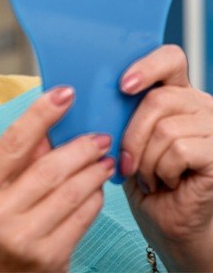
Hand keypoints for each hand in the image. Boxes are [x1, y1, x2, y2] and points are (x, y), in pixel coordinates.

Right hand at [0, 87, 113, 271]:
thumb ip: (10, 165)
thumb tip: (47, 131)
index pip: (12, 143)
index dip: (40, 114)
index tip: (64, 93)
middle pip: (49, 168)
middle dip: (80, 147)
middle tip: (98, 136)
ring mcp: (23, 239)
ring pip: (71, 192)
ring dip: (93, 171)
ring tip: (103, 159)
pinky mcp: (49, 259)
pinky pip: (82, 219)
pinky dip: (94, 198)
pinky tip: (96, 188)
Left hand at [119, 45, 212, 271]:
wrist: (169, 224)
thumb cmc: (144, 180)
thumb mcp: (126, 138)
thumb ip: (118, 110)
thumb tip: (82, 91)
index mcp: (177, 93)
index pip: (170, 58)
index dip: (147, 66)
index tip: (123, 86)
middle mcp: (201, 105)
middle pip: (158, 99)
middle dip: (132, 135)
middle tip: (127, 162)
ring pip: (165, 128)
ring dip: (146, 160)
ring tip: (149, 176)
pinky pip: (179, 150)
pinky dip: (162, 171)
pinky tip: (167, 183)